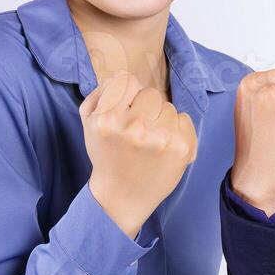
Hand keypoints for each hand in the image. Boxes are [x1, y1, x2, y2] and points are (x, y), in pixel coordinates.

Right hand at [80, 69, 197, 237]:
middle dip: (145, 108)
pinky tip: (164, 146)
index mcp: (107, 119)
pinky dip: (177, 129)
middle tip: (137, 131)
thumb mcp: (89, 123)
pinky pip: (185, 118)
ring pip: (169, 107)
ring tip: (150, 141)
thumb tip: (121, 77)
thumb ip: (101, 93)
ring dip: (161, 120)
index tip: (125, 111)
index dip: (126, 95)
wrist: (121, 197)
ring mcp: (160, 138)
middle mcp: (134, 128)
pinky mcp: (181, 148)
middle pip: (151, 93)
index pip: (126, 80)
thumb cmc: (107, 155)